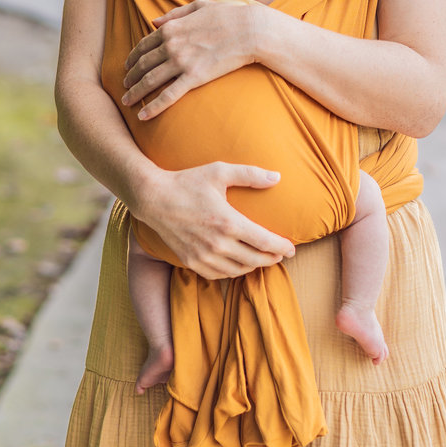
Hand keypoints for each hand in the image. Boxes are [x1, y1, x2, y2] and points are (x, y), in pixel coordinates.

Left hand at [120, 0, 268, 118]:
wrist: (250, 30)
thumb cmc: (229, 16)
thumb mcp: (199, 6)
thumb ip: (175, 14)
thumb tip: (154, 21)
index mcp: (171, 28)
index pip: (143, 46)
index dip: (133, 57)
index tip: (128, 66)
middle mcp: (171, 45)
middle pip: (142, 64)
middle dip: (130, 76)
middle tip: (124, 85)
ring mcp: (181, 62)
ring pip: (149, 81)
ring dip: (135, 92)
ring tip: (127, 101)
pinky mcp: (194, 77)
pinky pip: (168, 95)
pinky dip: (153, 106)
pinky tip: (143, 115)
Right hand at [132, 162, 295, 278]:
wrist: (153, 198)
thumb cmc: (187, 181)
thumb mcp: (220, 171)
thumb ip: (250, 174)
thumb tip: (277, 177)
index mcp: (228, 222)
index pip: (264, 242)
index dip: (282, 247)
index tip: (292, 248)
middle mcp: (217, 243)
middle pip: (254, 260)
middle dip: (272, 259)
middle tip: (281, 254)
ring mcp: (202, 255)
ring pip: (238, 270)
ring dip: (254, 267)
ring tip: (262, 258)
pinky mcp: (190, 262)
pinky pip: (218, 275)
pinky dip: (233, 272)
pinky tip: (239, 264)